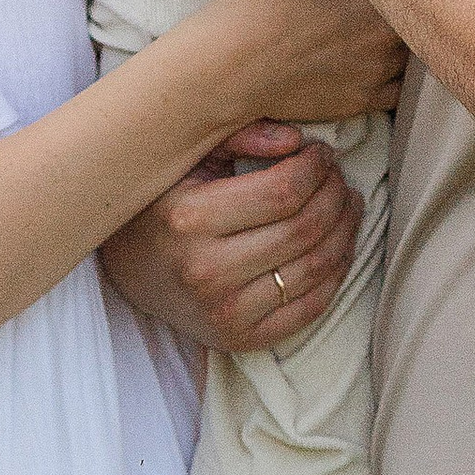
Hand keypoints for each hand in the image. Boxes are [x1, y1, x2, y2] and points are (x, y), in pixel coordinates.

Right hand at [99, 126, 360, 352]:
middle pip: (304, 228)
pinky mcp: (240, 339)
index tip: (321, 153)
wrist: (127, 270)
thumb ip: (237, 136)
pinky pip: (310, 307)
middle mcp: (206, 270)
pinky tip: (339, 244)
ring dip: (345, 229)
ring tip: (347, 204)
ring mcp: (225, 311)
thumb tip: (295, 139)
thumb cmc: (162, 204)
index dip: (316, 168)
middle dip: (335, 194)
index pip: (282, 191)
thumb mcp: (186, 159)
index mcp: (189, 218)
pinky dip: (336, 272)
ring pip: (316, 267)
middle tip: (338, 177)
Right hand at [183, 0, 404, 124]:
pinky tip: (370, 62)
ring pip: (412, 49)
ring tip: (370, 31)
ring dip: (401, 40)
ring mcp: (379, 67)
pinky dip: (392, 76)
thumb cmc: (255, 3)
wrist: (229, 66)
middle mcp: (385, 28)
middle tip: (380, 0)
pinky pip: (400, 88)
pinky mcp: (367, 99)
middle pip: (418, 13)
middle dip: (405, 5)